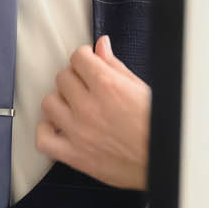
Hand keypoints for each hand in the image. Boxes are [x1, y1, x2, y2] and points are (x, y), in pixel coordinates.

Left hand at [35, 35, 149, 189]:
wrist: (165, 162)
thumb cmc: (158, 127)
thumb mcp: (141, 90)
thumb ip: (115, 66)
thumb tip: (101, 45)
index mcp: (108, 86)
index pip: (77, 57)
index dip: (84, 58)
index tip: (88, 64)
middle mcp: (89, 106)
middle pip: (62, 78)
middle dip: (74, 78)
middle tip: (85, 87)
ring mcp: (79, 131)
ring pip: (49, 103)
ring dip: (60, 102)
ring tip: (74, 107)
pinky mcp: (75, 155)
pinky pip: (43, 139)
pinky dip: (47, 132)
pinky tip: (59, 129)